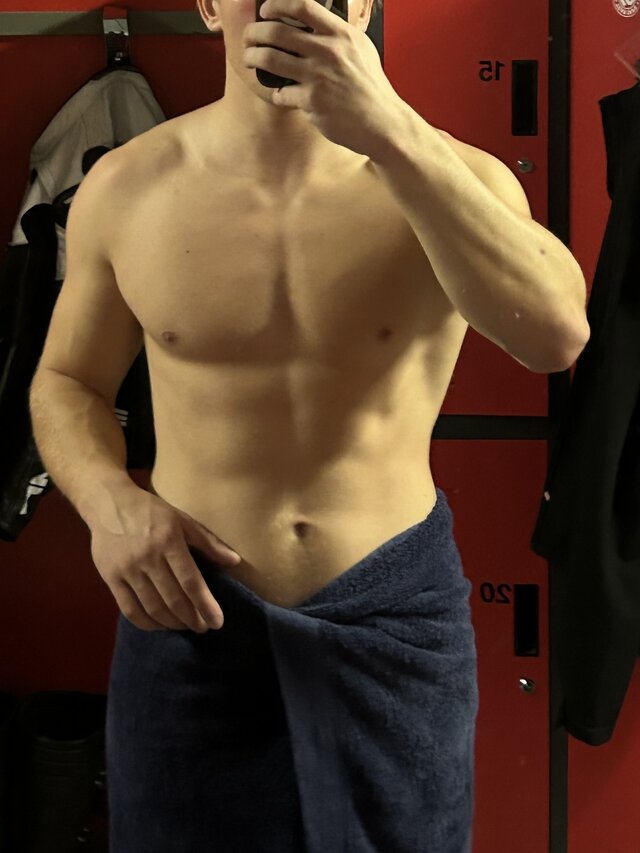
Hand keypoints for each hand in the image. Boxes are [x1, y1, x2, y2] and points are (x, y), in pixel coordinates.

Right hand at [89, 485, 241, 631]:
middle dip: (191, 618)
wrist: (108, 502)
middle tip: (203, 627)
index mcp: (169, 541)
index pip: (190, 581)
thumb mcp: (182, 520)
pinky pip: (129, 609)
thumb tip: (235, 561)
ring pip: (152, 607)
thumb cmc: (151, 510)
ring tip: (185, 627)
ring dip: (172, 623)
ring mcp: (127, 569)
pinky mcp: (110, 577)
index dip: (205, 605)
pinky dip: (146, 623)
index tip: (217, 622)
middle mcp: (147, 557)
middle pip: (173, 598)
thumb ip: (208, 543)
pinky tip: (159, 625)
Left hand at [243, 0, 408, 158]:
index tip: (265, 11)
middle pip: (277, 31)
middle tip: (248, 39)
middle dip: (254, 33)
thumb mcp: (361, 50)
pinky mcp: (313, 101)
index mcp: (341, 34)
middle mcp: (328, 51)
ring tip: (249, 60)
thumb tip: (313, 26)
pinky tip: (281, 95)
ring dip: (253, 58)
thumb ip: (338, 36)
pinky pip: (281, 93)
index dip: (276, 4)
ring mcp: (319, 76)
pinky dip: (277, 94)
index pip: (302, 6)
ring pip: (270, 59)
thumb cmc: (371, 89)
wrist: (383, 123)